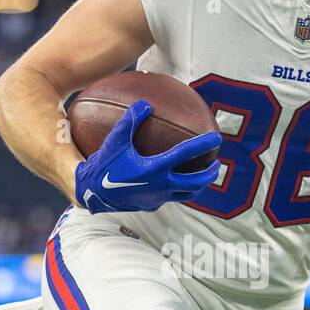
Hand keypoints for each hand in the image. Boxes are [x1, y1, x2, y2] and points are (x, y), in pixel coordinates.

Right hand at [75, 101, 221, 214]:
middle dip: (210, 173)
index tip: (217, 138)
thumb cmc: (104, 164)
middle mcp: (161, 186)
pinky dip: (179, 190)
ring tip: (204, 177)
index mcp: (155, 168)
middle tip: (216, 163)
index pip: (186, 154)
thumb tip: (145, 103)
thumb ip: (130, 120)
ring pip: (187, 194)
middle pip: (195, 181)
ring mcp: (158, 198)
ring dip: (198, 185)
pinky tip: (176, 183)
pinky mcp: (152, 206)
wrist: (91, 193)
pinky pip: (171, 198)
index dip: (203, 144)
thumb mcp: (115, 140)